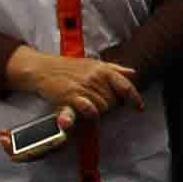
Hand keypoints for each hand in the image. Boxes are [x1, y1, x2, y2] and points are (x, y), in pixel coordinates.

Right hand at [4, 46, 140, 127]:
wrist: (43, 68)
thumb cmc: (70, 68)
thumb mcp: (94, 64)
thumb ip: (115, 69)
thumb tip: (133, 73)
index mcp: (103, 70)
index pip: (125, 85)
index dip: (134, 98)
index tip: (139, 108)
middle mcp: (95, 79)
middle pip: (113, 101)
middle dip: (110, 106)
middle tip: (99, 103)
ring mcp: (82, 88)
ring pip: (101, 108)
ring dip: (98, 112)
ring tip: (89, 107)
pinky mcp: (68, 97)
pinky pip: (83, 109)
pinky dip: (86, 115)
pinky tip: (84, 117)